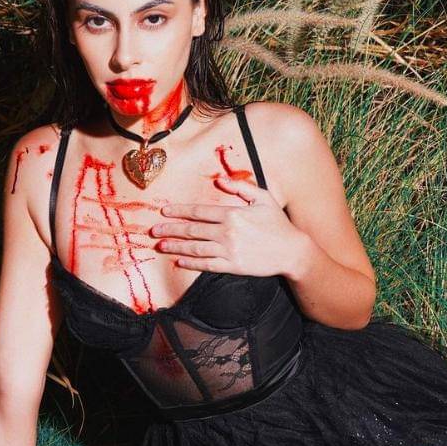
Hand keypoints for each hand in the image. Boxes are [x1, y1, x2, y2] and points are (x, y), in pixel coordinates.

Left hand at [150, 174, 305, 278]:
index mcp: (232, 214)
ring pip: (195, 248)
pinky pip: (207, 265)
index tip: (165, 211)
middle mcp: (227, 232)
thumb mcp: (263, 198)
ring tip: (161, 245)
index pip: (199, 211)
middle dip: (171, 229)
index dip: (179, 211)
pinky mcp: (232, 265)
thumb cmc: (278, 223)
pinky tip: (179, 261)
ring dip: (176, 246)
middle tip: (154, 230)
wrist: (292, 251)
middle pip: (192, 230)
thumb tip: (221, 179)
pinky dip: (191, 263)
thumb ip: (241, 187)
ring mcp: (229, 250)